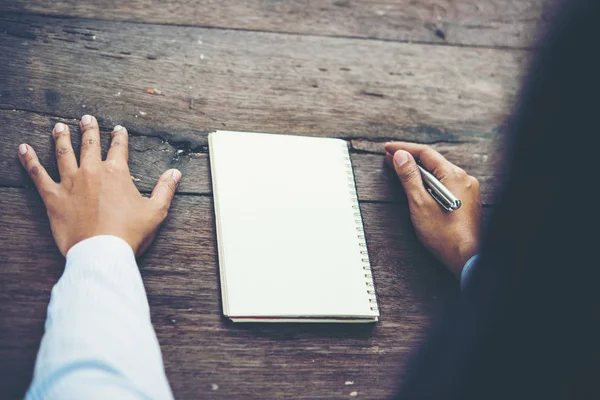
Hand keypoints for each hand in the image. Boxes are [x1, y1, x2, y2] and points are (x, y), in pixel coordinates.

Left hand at [18, 115, 181, 256]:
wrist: (102, 252)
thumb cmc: (130, 233)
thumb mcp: (156, 211)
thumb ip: (165, 189)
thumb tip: (175, 172)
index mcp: (117, 173)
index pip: (119, 148)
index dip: (119, 137)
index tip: (119, 129)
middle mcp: (92, 171)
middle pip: (89, 144)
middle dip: (89, 129)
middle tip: (86, 118)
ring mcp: (71, 182)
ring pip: (63, 153)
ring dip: (62, 138)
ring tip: (59, 127)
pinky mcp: (53, 197)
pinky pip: (38, 175)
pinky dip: (29, 161)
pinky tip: (23, 149)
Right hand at [385, 142, 481, 276]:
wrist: (466, 258)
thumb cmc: (445, 235)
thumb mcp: (420, 203)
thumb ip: (409, 177)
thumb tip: (401, 156)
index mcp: (454, 176)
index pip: (425, 153)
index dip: (404, 149)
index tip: (388, 149)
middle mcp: (464, 179)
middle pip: (433, 162)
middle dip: (410, 158)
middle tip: (390, 157)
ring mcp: (467, 190)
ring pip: (439, 173)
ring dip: (419, 171)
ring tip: (400, 169)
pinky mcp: (466, 201)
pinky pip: (445, 183)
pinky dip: (429, 182)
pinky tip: (418, 186)